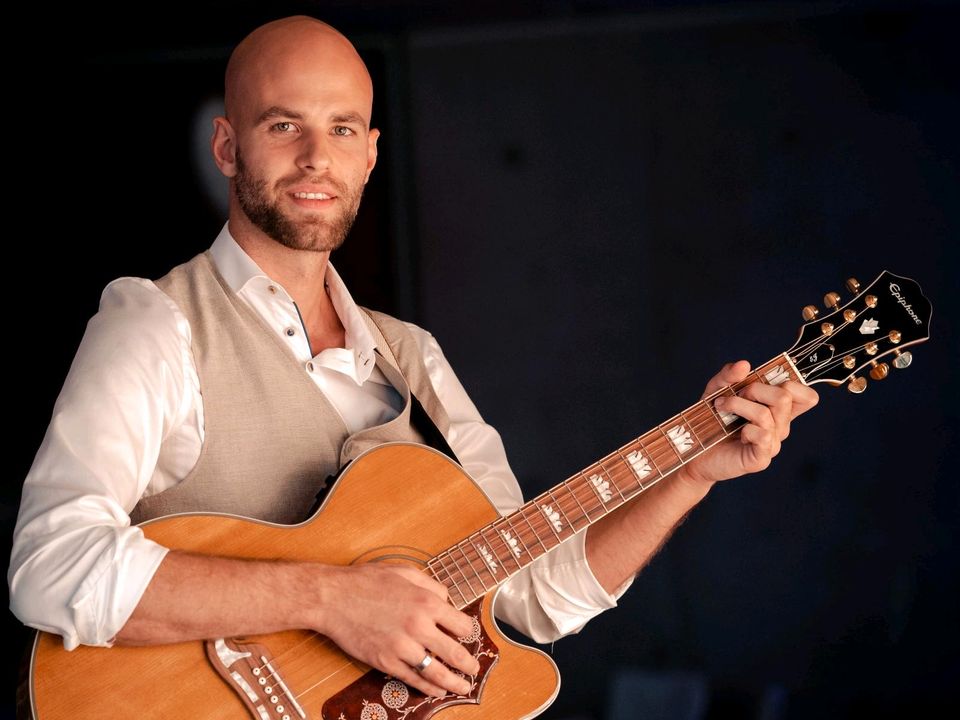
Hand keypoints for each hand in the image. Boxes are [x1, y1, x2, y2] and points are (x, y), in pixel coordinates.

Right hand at [313, 563, 479, 697]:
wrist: (333, 598)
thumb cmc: (366, 582)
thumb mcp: (405, 572)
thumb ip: (431, 586)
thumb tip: (447, 599)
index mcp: (427, 602)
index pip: (462, 625)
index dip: (468, 632)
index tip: (467, 636)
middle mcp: (419, 626)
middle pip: (455, 653)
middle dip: (469, 664)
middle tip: (475, 669)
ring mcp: (402, 647)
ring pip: (437, 672)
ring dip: (454, 682)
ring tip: (463, 687)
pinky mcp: (385, 662)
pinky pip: (413, 679)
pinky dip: (429, 688)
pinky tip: (437, 690)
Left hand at [679, 360, 818, 486]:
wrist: (693, 452)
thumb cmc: (710, 421)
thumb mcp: (716, 391)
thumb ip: (729, 376)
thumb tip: (744, 364)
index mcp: (778, 410)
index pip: (807, 396)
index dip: (793, 383)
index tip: (763, 380)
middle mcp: (780, 426)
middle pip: (785, 397)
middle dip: (755, 389)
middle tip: (735, 394)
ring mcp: (772, 444)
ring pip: (766, 414)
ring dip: (738, 405)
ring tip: (721, 408)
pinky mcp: (761, 459)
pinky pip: (762, 435)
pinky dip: (744, 429)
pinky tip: (733, 433)